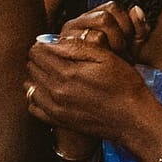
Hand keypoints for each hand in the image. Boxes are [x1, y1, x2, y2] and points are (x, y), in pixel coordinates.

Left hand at [23, 33, 156, 144]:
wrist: (133, 119)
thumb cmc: (125, 87)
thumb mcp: (106, 57)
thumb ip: (77, 47)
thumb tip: (52, 41)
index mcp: (68, 73)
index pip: (37, 51)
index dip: (45, 44)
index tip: (55, 45)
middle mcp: (57, 91)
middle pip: (31, 66)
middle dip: (40, 58)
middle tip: (56, 57)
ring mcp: (55, 108)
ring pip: (29, 85)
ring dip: (37, 76)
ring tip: (53, 72)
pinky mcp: (57, 120)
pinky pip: (33, 105)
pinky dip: (37, 96)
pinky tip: (49, 91)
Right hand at [55, 1, 150, 57]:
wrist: (111, 87)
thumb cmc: (119, 65)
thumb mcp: (134, 46)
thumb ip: (139, 28)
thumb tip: (136, 10)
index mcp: (92, 16)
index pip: (111, 7)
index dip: (126, 23)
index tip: (130, 40)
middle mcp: (77, 23)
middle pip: (104, 18)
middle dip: (120, 38)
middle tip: (124, 53)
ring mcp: (69, 37)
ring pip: (97, 34)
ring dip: (111, 49)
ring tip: (116, 60)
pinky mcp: (66, 52)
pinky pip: (89, 51)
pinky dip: (104, 58)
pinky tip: (107, 64)